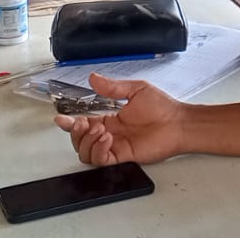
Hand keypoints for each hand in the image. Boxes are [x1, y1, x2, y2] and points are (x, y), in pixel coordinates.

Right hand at [52, 75, 184, 165]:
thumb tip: (93, 78)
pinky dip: (98, 151)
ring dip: (87, 142)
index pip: (84, 125)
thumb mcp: (135, 90)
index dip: (70, 124)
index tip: (61, 119)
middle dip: (76, 134)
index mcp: (111, 120)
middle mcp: (110, 135)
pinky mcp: (123, 157)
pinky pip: (102, 161)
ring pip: (87, 153)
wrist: (179, 122)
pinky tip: (106, 138)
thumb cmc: (162, 107)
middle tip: (84, 124)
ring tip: (100, 131)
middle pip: (81, 142)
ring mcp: (116, 147)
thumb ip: (113, 87)